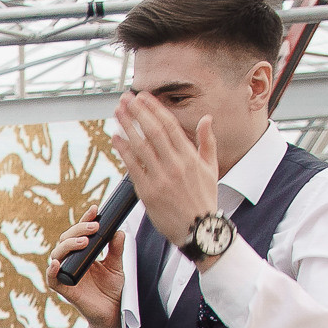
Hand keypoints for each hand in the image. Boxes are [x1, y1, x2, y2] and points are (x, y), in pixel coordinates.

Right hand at [48, 208, 125, 327]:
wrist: (112, 312)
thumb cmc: (111, 290)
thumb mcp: (116, 265)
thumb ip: (116, 249)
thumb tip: (118, 231)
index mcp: (83, 254)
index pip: (79, 233)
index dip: (85, 221)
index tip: (95, 210)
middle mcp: (72, 262)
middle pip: (66, 240)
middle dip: (78, 230)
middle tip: (94, 228)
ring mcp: (67, 274)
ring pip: (57, 255)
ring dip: (68, 245)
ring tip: (84, 242)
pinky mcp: (65, 289)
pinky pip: (52, 279)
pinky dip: (51, 271)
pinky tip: (57, 264)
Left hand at [107, 89, 219, 264]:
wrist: (199, 230)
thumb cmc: (204, 199)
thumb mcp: (212, 168)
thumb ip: (207, 142)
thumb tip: (206, 118)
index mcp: (191, 157)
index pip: (170, 126)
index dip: (155, 109)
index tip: (143, 97)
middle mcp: (176, 165)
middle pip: (153, 132)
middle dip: (138, 112)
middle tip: (126, 98)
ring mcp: (161, 179)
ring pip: (141, 146)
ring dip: (127, 126)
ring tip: (118, 111)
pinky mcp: (148, 193)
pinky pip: (133, 167)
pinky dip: (124, 150)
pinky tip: (115, 137)